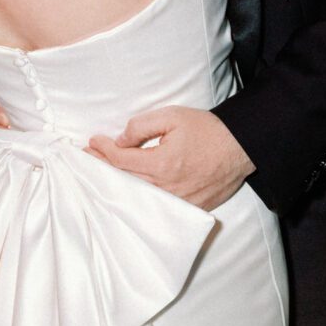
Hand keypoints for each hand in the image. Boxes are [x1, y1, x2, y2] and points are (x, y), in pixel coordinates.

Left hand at [86, 106, 254, 210]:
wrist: (239, 147)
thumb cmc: (206, 129)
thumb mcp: (171, 116)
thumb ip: (141, 126)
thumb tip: (121, 140)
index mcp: (161, 163)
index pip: (121, 159)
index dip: (103, 150)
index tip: (93, 141)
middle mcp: (167, 188)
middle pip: (123, 181)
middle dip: (101, 168)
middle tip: (85, 159)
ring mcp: (178, 202)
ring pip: (137, 196)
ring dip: (116, 184)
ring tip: (99, 174)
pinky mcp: (188, 209)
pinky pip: (156, 206)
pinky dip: (138, 198)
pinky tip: (126, 191)